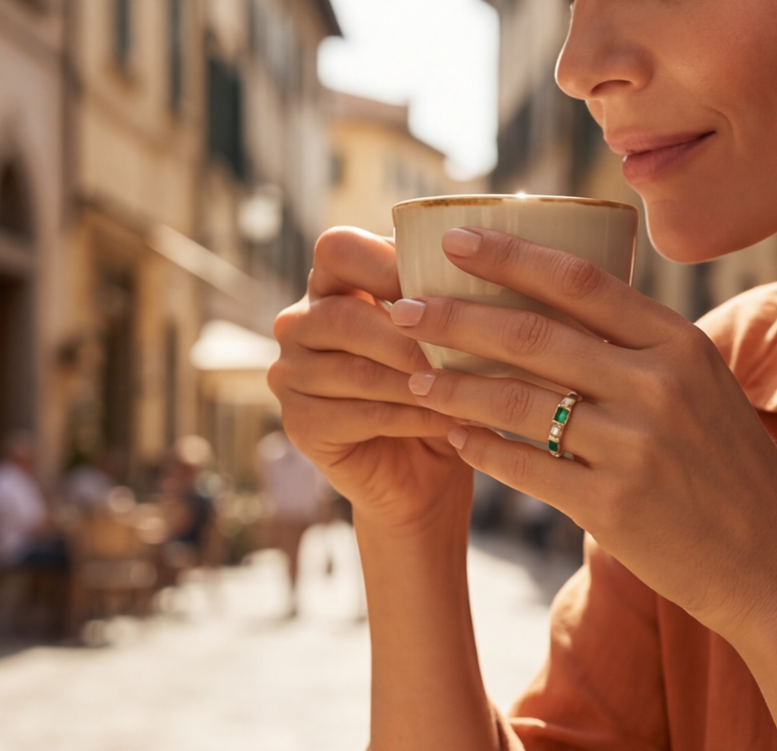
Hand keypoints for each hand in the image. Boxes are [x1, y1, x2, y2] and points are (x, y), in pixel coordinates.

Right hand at [269, 228, 473, 534]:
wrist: (425, 475)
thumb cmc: (442, 391)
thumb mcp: (448, 336)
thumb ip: (446, 298)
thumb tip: (485, 266)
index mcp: (330, 284)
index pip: (338, 249)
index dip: (385, 263)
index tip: (441, 287)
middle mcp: (299, 324)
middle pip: (343, 317)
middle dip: (408, 338)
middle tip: (464, 352)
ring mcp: (291, 375)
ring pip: (356, 371)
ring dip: (418, 383)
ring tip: (469, 392)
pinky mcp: (300, 425)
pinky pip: (360, 415)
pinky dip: (414, 419)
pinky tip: (452, 423)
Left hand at [392, 227, 776, 643]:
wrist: (773, 562)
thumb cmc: (729, 472)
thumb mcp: (703, 390)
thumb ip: (642, 350)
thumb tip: (564, 312)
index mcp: (678, 344)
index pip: (579, 280)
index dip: (510, 256)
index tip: (454, 240)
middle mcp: (657, 385)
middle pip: (534, 335)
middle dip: (456, 316)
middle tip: (400, 307)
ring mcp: (634, 446)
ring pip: (519, 402)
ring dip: (456, 386)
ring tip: (413, 375)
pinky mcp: (612, 505)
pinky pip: (526, 467)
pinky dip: (484, 449)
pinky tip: (454, 437)